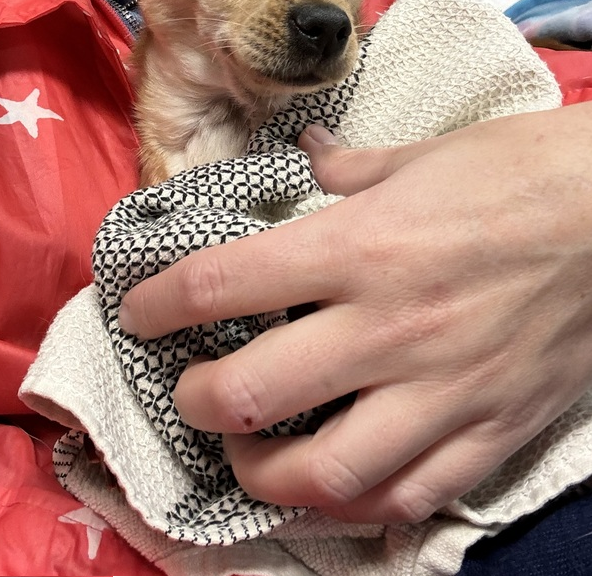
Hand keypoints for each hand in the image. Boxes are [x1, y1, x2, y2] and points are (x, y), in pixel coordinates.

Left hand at [120, 103, 591, 523]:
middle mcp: (391, 327)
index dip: (161, 302)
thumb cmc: (520, 172)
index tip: (141, 312)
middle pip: (254, 393)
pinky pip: (412, 496)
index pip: (225, 284)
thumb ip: (351, 169)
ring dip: (263, 477)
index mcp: (363, 246)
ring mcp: (442, 390)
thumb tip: (310, 157)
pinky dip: (359, 507)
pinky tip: (335, 489)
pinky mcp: (490, 428)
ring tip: (249, 454)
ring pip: (326, 476)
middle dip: (198, 401)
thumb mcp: (424, 155)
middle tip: (192, 391)